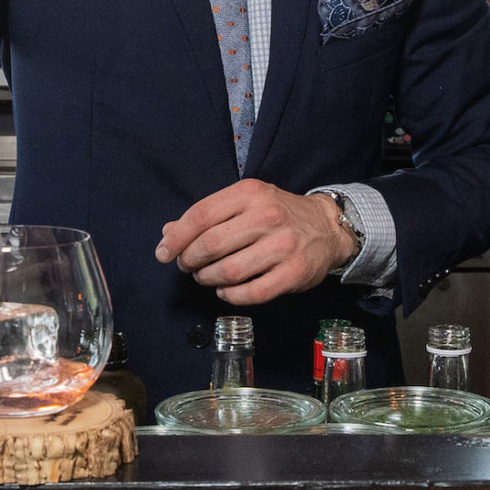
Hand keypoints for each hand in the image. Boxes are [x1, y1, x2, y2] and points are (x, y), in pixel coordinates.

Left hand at [154, 179, 357, 303]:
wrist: (326, 227)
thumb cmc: (277, 213)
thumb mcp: (244, 202)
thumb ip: (208, 216)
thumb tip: (168, 233)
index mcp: (249, 193)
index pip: (201, 215)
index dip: (176, 237)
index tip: (163, 253)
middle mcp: (267, 216)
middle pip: (211, 244)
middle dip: (189, 260)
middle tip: (186, 266)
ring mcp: (283, 245)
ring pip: (229, 271)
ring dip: (207, 279)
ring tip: (205, 277)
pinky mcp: (293, 273)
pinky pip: (251, 293)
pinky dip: (230, 296)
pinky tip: (225, 290)